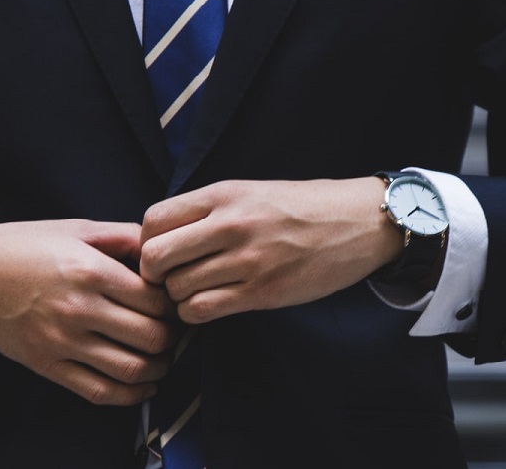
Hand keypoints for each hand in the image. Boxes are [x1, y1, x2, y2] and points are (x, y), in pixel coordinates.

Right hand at [0, 220, 175, 404]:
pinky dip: (130, 395)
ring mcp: (62, 341)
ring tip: (162, 359)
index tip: (173, 303)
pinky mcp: (47, 365)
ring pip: (131, 369)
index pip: (155, 300)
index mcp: (90, 271)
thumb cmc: (22, 246)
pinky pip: (99, 391)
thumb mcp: (75, 229)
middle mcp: (78, 309)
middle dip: (171, 338)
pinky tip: (143, 386)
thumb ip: (123, 237)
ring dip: (158, 369)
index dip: (173, 304)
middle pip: (151, 337)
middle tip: (173, 332)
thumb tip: (161, 249)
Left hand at [140, 179, 404, 323]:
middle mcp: (231, 224)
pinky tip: (210, 305)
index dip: (146, 242)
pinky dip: (196, 313)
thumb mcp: (250, 192)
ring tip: (196, 292)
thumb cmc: (302, 208)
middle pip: (155, 257)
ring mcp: (247, 260)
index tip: (162, 253)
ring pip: (177, 289)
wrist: (359, 222)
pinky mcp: (263, 292)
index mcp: (224, 194)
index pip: (153, 220)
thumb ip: (208, 210)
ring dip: (178, 297)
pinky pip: (203, 310)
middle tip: (170, 279)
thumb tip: (160, 237)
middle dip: (154, 274)